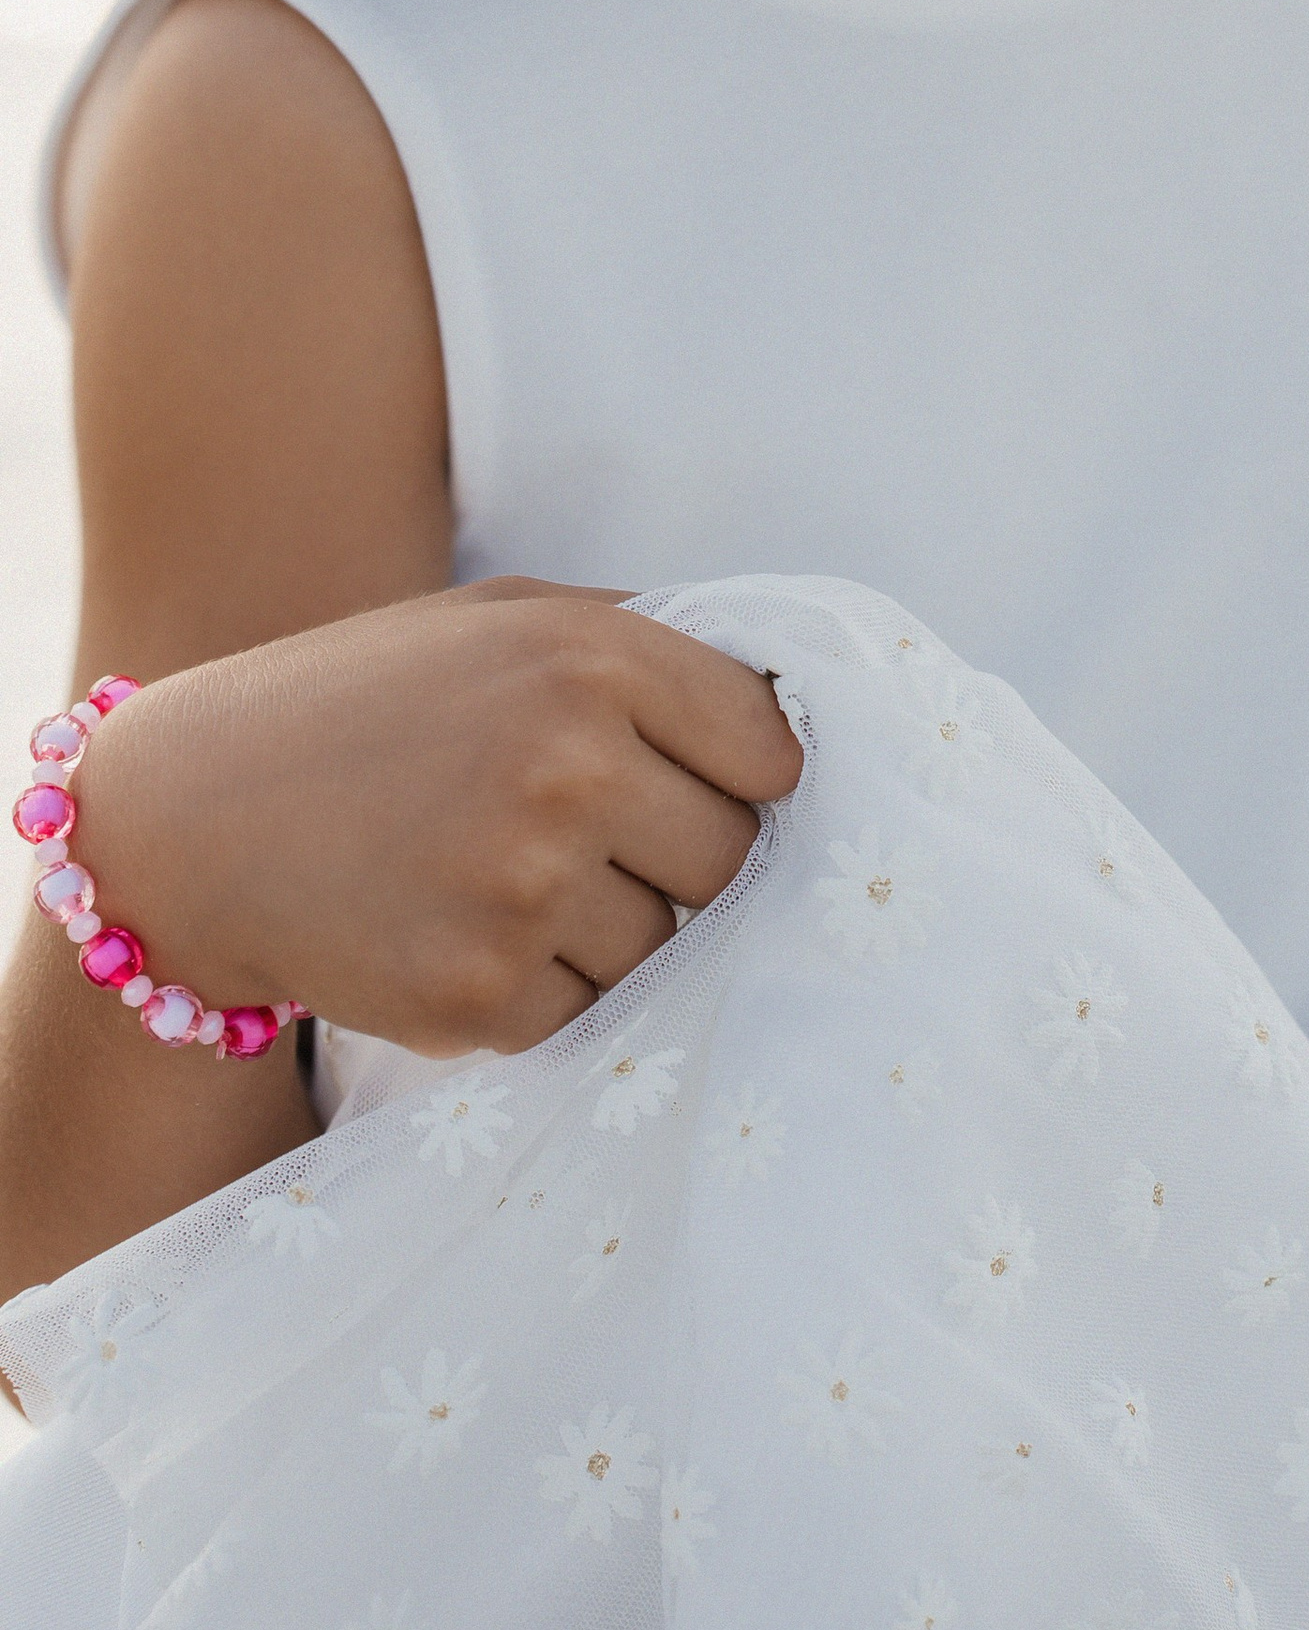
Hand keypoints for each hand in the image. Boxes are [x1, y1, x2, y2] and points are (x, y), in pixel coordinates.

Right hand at [64, 581, 802, 1057]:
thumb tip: (792, 703)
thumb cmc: (378, 700)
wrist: (195, 812)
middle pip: (732, 857)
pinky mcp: (476, 994)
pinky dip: (546, 986)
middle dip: (685, 855)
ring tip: (513, 877)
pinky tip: (469, 930)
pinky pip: (586, 1010)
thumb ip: (648, 643)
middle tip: (600, 836)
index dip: (745, 771)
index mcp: (592, 660)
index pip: (772, 747)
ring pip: (666, 945)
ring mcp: (522, 889)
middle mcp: (569, 768)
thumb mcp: (509, 619)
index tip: (706, 778)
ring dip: (615, 926)